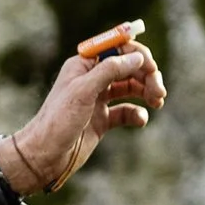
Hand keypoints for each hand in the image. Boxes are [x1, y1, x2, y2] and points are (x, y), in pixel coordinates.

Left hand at [0, 34, 166, 195]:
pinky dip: (136, 113)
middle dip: (147, 75)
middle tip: (159, 92)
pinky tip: (140, 119)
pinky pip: (126, 111)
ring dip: (146, 91)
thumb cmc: (58, 121)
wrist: (44, 156)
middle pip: (128, 67)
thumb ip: (110, 71)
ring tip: (157, 102)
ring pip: (130, 87)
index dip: (137, 54)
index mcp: (83, 65)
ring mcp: (98, 100)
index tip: (151, 68)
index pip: (117, 48)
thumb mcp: (83, 91)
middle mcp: (92, 79)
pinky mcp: (102, 120)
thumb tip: (137, 56)